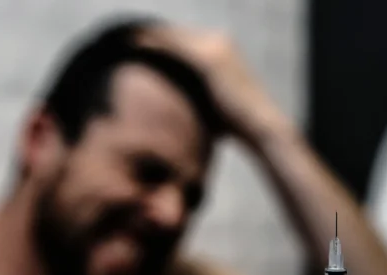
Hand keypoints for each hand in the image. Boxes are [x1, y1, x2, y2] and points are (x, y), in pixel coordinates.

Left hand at [135, 25, 291, 145]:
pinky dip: (154, 44)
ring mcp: (215, 47)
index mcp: (221, 48)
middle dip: (153, 36)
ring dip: (150, 36)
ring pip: (174, 37)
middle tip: (127, 38)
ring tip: (126, 38)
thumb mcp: (212, 104)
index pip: (185, 40)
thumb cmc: (236, 125)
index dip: (162, 42)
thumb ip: (195, 95)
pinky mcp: (209, 59)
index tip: (139, 45)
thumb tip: (176, 108)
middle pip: (177, 35)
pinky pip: (175, 47)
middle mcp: (219, 41)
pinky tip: (134, 45)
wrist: (260, 127)